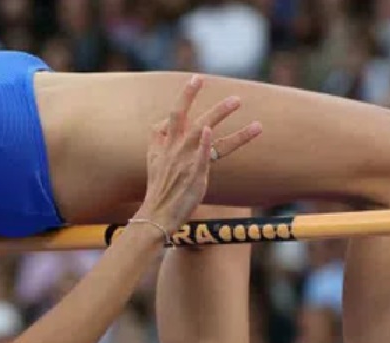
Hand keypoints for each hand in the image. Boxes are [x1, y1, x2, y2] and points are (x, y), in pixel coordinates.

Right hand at [135, 76, 261, 232]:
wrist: (157, 216)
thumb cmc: (159, 192)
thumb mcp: (153, 164)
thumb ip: (158, 143)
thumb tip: (161, 125)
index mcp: (161, 148)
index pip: (171, 117)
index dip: (185, 97)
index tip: (196, 80)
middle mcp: (171, 151)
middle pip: (180, 116)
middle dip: (190, 95)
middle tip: (202, 78)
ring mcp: (182, 162)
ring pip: (199, 129)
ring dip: (217, 113)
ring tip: (236, 100)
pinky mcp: (193, 175)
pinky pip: (201, 155)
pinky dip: (203, 143)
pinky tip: (208, 131)